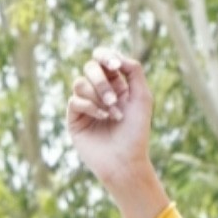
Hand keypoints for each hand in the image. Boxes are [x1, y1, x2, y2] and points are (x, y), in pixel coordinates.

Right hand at [67, 46, 154, 189]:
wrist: (125, 161)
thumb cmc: (136, 132)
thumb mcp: (143, 97)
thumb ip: (134, 71)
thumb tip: (116, 56)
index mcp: (116, 85)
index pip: (104, 60)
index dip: (107, 57)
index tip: (116, 66)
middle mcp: (99, 92)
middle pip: (90, 67)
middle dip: (102, 81)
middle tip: (114, 100)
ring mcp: (85, 105)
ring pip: (80, 82)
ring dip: (98, 96)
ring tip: (112, 114)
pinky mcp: (74, 118)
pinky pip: (74, 100)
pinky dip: (90, 106)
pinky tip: (102, 118)